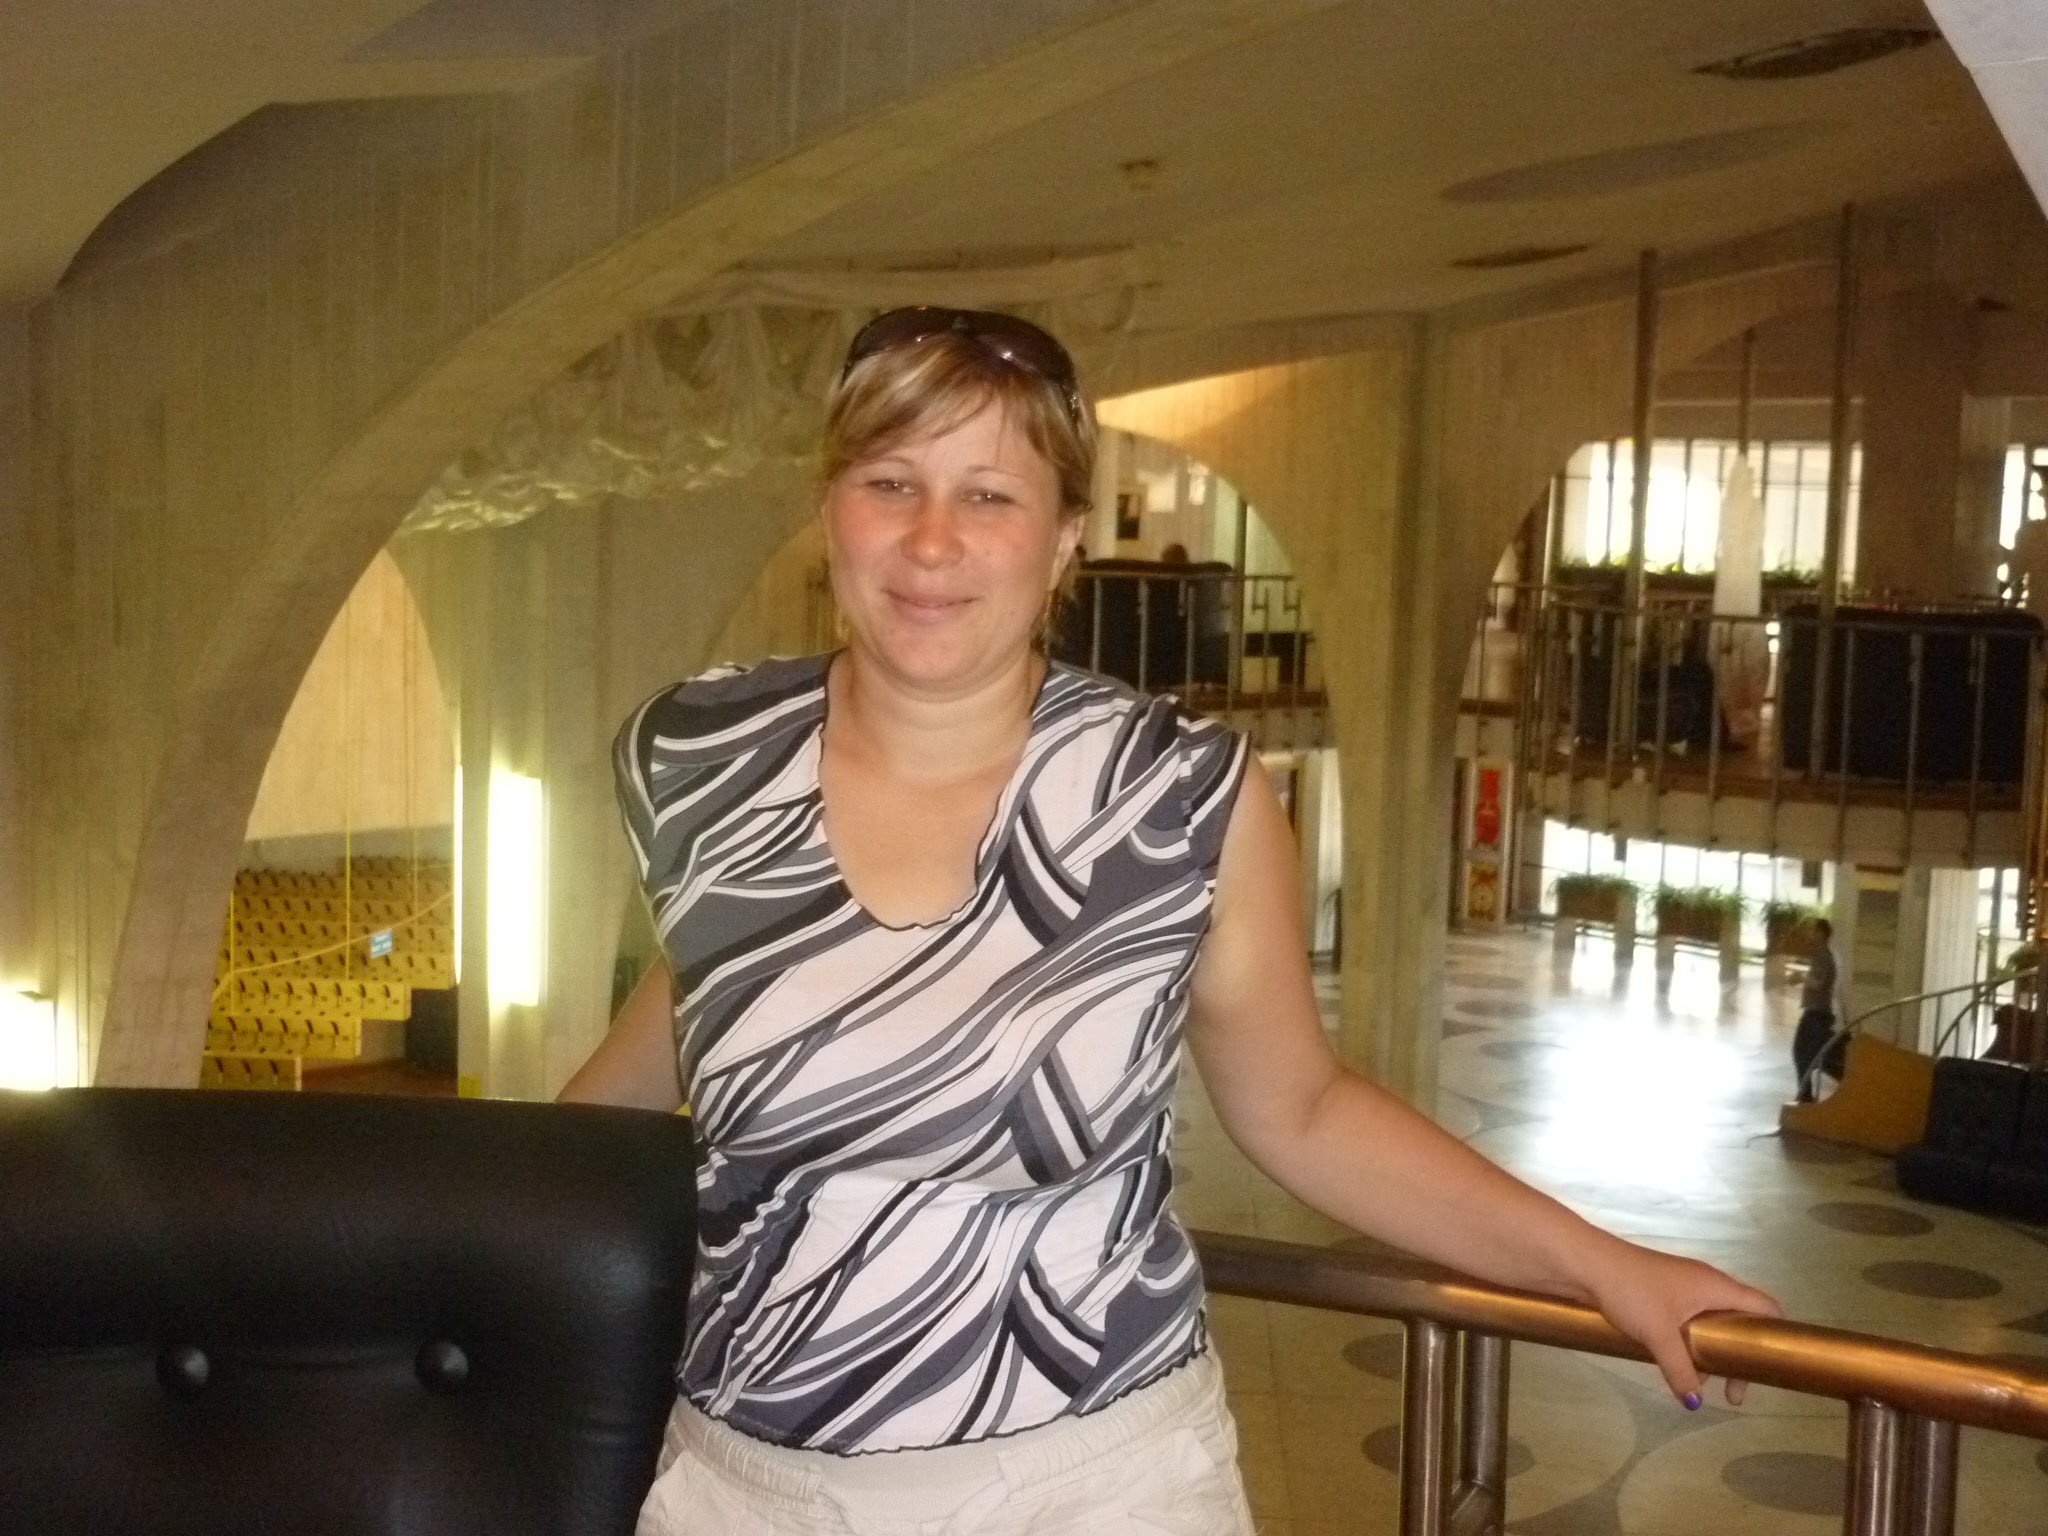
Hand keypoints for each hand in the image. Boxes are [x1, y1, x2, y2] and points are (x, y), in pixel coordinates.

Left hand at [1583, 1239, 1782, 1408]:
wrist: (1587, 1264)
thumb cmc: (1631, 1292)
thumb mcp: (1659, 1335)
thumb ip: (1680, 1369)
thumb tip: (1694, 1402)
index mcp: (1716, 1287)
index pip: (1765, 1307)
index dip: (1776, 1335)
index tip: (1769, 1369)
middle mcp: (1706, 1284)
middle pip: (1741, 1321)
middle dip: (1740, 1356)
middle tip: (1732, 1391)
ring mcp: (1684, 1288)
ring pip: (1713, 1324)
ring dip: (1712, 1353)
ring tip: (1701, 1383)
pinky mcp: (1664, 1294)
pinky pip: (1691, 1322)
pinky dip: (1691, 1343)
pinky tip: (1675, 1365)